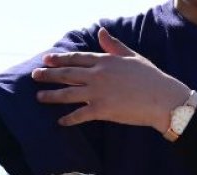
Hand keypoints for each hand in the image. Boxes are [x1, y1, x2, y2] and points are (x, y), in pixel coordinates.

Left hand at [32, 27, 192, 131]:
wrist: (162, 98)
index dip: (59, 58)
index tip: (46, 59)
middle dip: (48, 75)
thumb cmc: (150, 77)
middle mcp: (98, 75)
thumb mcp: (132, 56)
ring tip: (39, 97)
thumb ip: (113, 45)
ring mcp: (98, 93)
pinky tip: (60, 121)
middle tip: (34, 75)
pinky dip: (69, 119)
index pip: (76, 58)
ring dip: (51, 96)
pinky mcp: (102, 110)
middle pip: (67, 74)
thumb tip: (101, 32)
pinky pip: (79, 115)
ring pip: (68, 94)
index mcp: (105, 61)